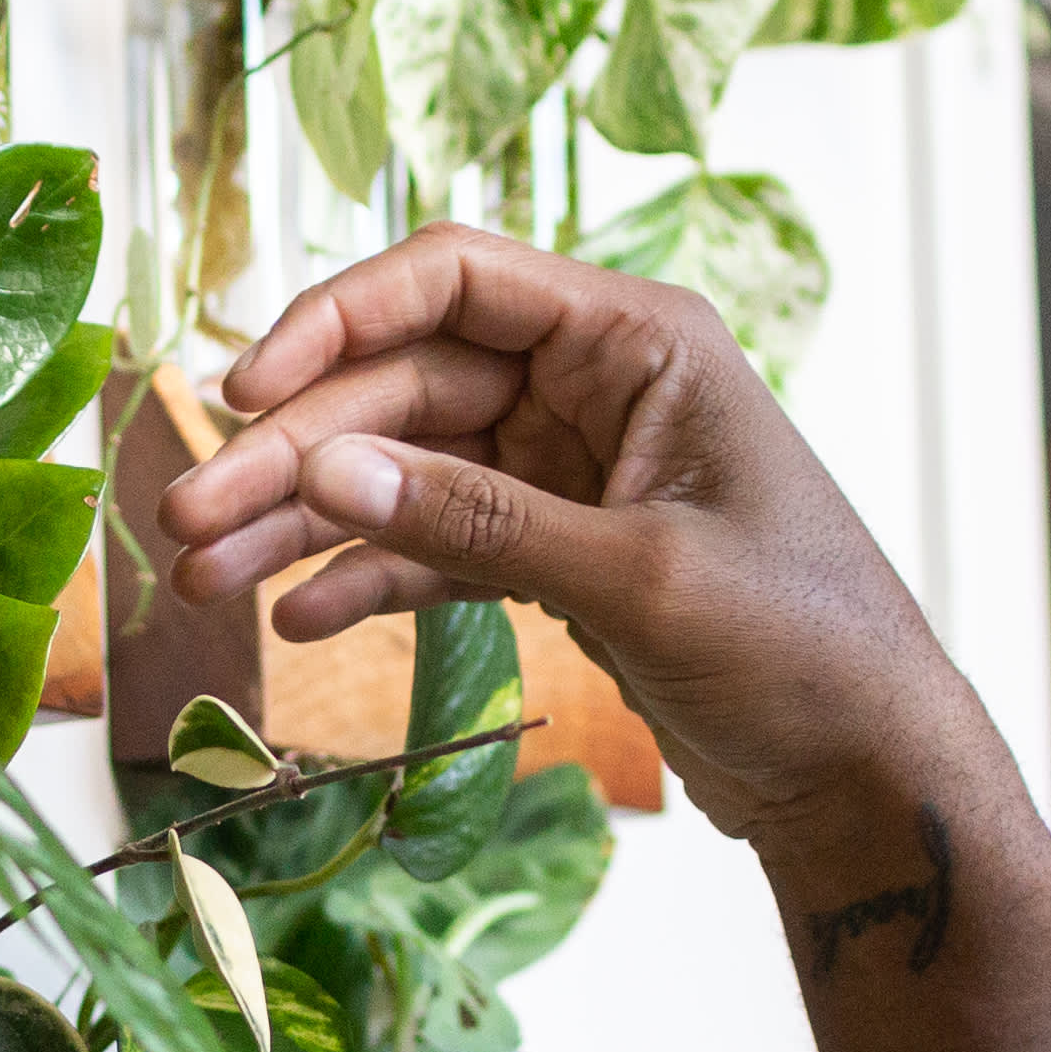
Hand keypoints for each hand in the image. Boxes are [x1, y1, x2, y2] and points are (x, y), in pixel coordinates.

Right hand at [161, 226, 980, 847]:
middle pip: (403, 387)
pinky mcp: (558, 550)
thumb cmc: (804, 649)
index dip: (333, 320)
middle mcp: (594, 387)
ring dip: (303, 520)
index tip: (242, 393)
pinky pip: (435, 542)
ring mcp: (570, 470)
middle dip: (291, 453)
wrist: (868, 773)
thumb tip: (320, 469)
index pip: (451, 278)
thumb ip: (478, 522)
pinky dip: (366, 577)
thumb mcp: (638, 577)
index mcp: (635, 341)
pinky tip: (295, 620)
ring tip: (204, 581)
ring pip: (402, 469)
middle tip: (182, 521)